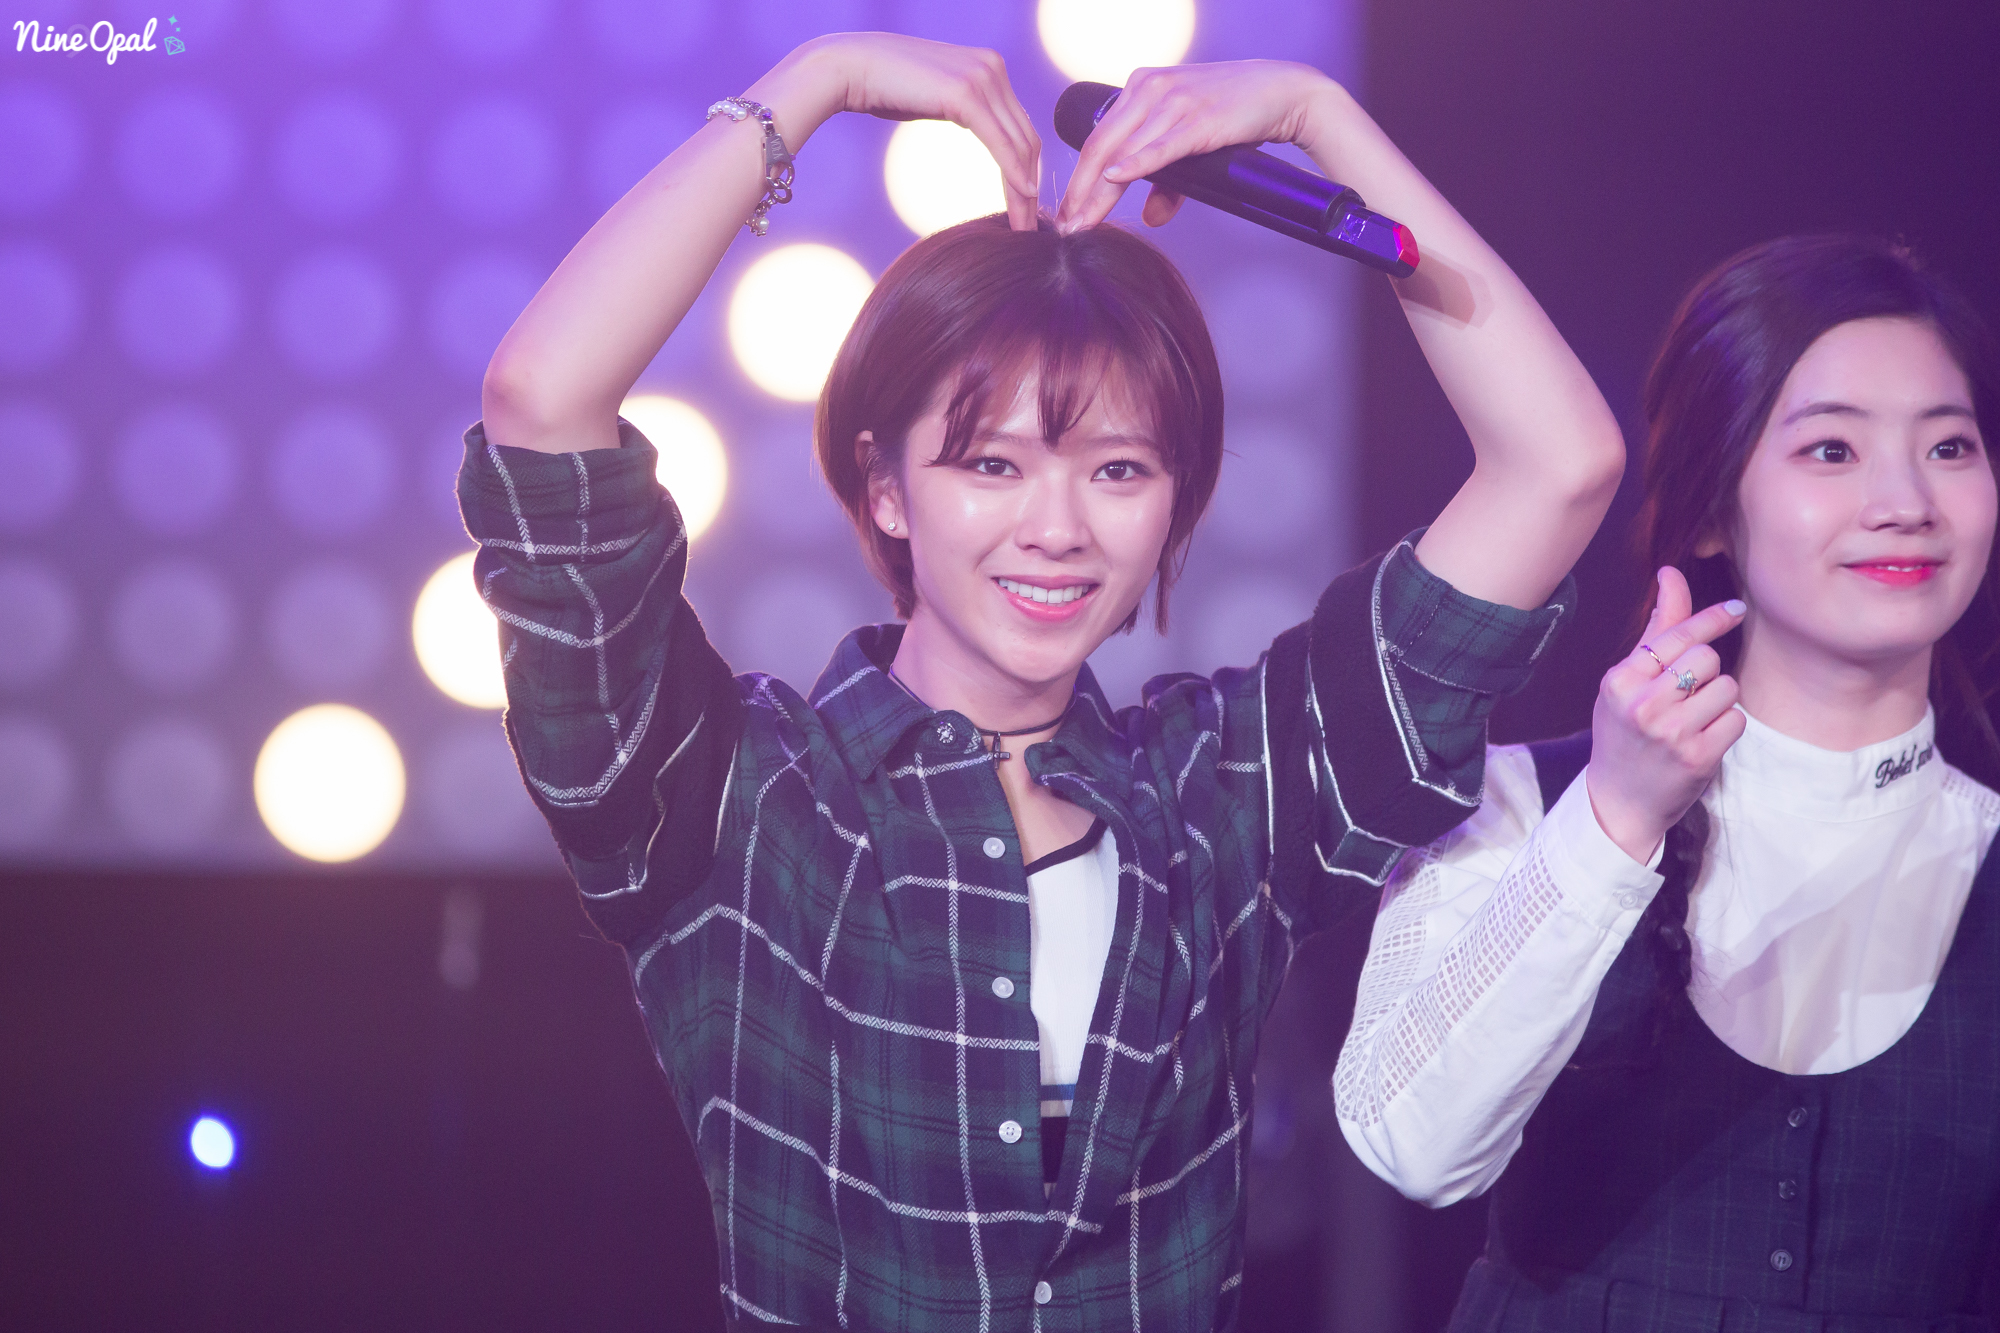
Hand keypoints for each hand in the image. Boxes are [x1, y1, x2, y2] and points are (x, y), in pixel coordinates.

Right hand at [793, 33, 1040, 229]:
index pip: (1019, 126)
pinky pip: (1000, 143)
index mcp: (989, 66)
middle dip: (1030, 187)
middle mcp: (993, 67)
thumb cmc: (883, 86)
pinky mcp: (967, 93)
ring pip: (1018, 145)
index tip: (1028, 204)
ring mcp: (982, 77)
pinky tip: (1022, 198)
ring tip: (1024, 225)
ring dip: (1024, 190)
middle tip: (1032, 226)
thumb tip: (975, 124)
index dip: (1027, 168)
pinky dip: (1013, 174)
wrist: (849, 68)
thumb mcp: (936, 97)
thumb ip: (963, 106)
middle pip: (1026, 138)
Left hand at [1052, 59, 1336, 231]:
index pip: (1097, 139)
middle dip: (1078, 192)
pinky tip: (1114, 180)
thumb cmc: (1235, 115)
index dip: (1077, 179)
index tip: (1065, 213)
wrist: (1282, 92)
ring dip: (1098, 192)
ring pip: (1122, 151)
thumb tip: (1151, 217)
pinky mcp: (1197, 118)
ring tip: (1082, 223)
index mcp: (1140, 89)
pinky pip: (1159, 146)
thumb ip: (1168, 181)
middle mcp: (1149, 89)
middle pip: (1100, 146)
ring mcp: (1172, 101)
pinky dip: (1136, 164)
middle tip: (1064, 227)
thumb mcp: (1192, 144)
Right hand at [1584, 568, 1748, 862]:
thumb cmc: (1624, 732)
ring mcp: (1670, 732)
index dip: (1711, 619)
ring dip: (1718, 700)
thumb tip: (1671, 574)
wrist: (1618, 800)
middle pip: (1707, 658)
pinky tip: (1702, 739)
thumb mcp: (1626, 681)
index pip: (1676, 635)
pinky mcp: (1697, 756)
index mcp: (1620, 680)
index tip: (1736, 609)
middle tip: (1687, 694)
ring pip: (1726, 687)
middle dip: (1708, 672)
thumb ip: (1655, 630)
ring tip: (1692, 719)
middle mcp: (1642, 704)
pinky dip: (1726, 726)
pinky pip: (1735, 719)